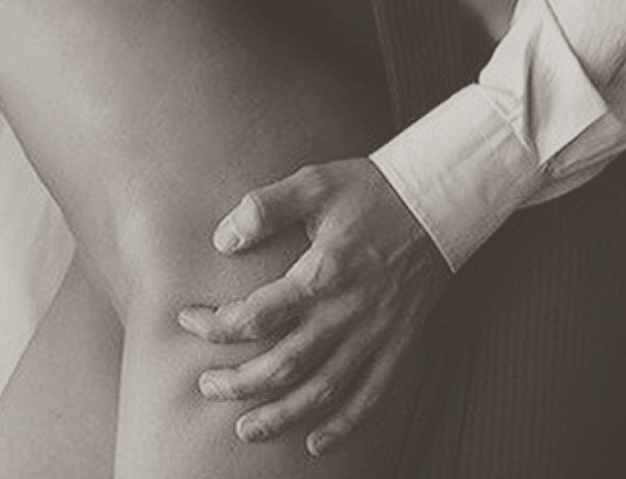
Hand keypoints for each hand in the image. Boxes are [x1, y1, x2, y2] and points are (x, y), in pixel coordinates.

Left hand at [178, 159, 450, 456]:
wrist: (436, 203)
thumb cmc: (368, 190)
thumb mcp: (312, 182)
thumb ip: (264, 207)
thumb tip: (222, 241)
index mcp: (323, 272)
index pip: (257, 315)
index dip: (217, 325)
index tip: (189, 321)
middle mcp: (348, 312)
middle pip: (284, 364)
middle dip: (239, 382)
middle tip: (206, 386)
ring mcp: (375, 334)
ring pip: (322, 391)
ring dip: (281, 415)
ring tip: (245, 429)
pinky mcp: (397, 345)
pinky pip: (370, 397)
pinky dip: (343, 426)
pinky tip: (314, 443)